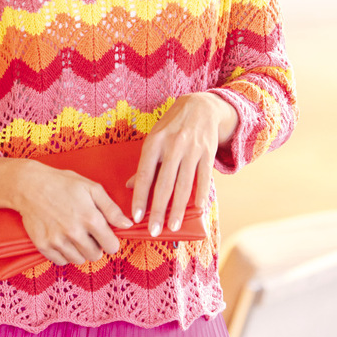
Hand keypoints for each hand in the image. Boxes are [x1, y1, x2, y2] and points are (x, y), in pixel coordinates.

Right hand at [14, 162, 133, 266]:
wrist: (29, 185)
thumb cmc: (62, 183)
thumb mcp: (91, 188)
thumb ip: (111, 208)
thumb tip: (128, 225)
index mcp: (90, 218)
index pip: (112, 246)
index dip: (111, 240)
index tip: (104, 233)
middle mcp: (74, 232)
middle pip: (96, 256)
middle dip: (95, 246)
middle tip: (87, 232)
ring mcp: (57, 241)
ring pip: (79, 260)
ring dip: (80, 250)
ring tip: (73, 233)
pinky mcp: (43, 246)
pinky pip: (61, 262)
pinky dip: (64, 254)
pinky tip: (62, 238)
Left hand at [127, 93, 237, 235]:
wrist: (200, 106)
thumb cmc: (172, 126)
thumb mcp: (154, 138)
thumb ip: (144, 163)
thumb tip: (129, 186)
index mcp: (154, 142)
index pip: (144, 174)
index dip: (139, 197)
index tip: (135, 217)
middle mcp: (172, 146)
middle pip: (164, 184)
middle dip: (158, 210)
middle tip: (154, 231)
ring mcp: (191, 150)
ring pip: (184, 185)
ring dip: (178, 209)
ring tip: (172, 227)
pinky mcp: (208, 153)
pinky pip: (204, 178)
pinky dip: (201, 195)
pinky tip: (196, 210)